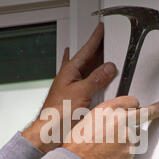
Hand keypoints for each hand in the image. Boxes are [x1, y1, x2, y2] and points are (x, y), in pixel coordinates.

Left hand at [22, 23, 116, 152]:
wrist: (49, 131)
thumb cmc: (58, 113)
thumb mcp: (81, 92)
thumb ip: (96, 79)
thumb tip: (109, 68)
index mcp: (70, 70)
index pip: (86, 49)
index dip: (95, 38)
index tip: (101, 27)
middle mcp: (70, 77)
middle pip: (88, 58)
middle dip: (98, 49)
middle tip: (108, 40)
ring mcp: (72, 87)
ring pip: (88, 71)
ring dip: (97, 64)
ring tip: (106, 56)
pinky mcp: (75, 98)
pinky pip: (88, 84)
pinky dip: (94, 79)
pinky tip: (96, 79)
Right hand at [63, 96, 158, 158]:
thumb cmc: (78, 142)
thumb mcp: (89, 118)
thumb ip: (107, 114)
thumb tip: (116, 114)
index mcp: (109, 108)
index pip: (132, 101)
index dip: (133, 106)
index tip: (139, 106)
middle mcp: (121, 120)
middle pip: (146, 112)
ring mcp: (127, 137)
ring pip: (134, 136)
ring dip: (126, 140)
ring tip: (108, 146)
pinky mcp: (130, 152)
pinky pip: (130, 151)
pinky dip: (122, 153)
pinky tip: (109, 154)